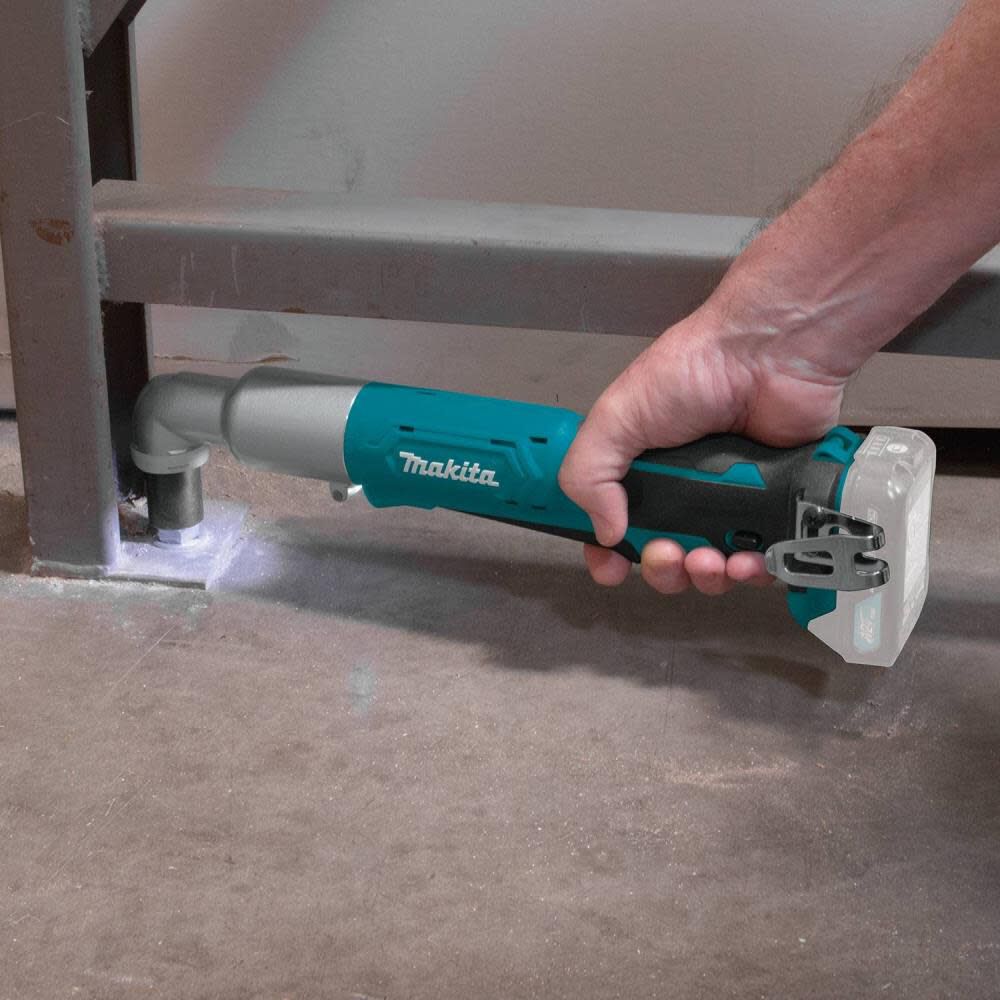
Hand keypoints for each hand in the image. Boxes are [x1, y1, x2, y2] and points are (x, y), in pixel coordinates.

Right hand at [558, 300, 847, 594]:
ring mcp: (729, 503)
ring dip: (704, 577)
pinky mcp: (772, 509)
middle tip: (669, 553)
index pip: (614, 528)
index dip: (609, 556)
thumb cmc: (693, 372)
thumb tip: (605, 532)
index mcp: (641, 471)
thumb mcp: (617, 417)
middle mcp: (682, 492)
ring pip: (711, 569)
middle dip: (662, 569)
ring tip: (711, 558)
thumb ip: (589, 473)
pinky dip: (750, 571)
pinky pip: (760, 562)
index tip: (610, 568)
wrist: (770, 357)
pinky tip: (746, 560)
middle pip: (664, 559)